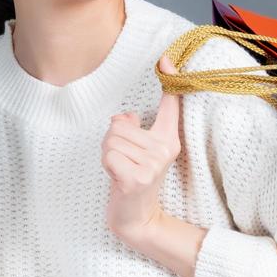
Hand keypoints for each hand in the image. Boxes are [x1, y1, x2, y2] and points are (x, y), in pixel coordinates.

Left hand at [102, 53, 182, 249]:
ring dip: (108, 153)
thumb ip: (133, 128)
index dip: (169, 80)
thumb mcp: (138, 151)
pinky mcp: (136, 177)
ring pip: (112, 139)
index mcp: (168, 139)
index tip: (166, 59)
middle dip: (112, 141)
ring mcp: (152, 164)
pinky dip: (106, 164)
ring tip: (120, 169)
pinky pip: (109, 155)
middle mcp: (164, 149)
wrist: (137, 218)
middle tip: (123, 161)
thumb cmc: (133, 179)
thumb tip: (124, 117)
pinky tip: (117, 177)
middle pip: (121, 125)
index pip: (170, 106)